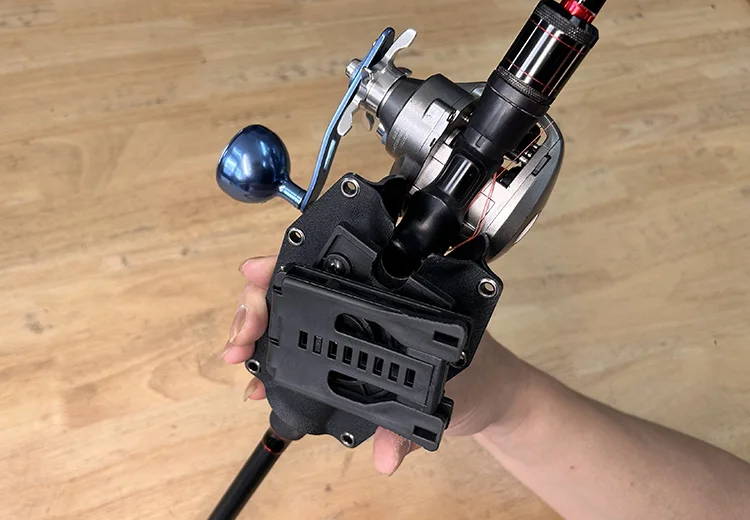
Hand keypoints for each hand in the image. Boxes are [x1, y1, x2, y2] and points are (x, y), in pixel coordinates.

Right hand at [221, 256, 531, 474]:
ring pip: (295, 322)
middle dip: (258, 310)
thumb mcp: (446, 394)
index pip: (327, 269)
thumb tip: (383, 455)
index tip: (254, 276)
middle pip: (297, 294)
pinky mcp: (352, 356)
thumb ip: (410, 429)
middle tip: (240, 340)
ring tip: (243, 360)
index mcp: (390, 297)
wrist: (489, 396)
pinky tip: (263, 380)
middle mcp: (366, 308)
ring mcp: (355, 331)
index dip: (284, 267)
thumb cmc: (479, 375)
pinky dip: (280, 364)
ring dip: (262, 336)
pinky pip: (309, 352)